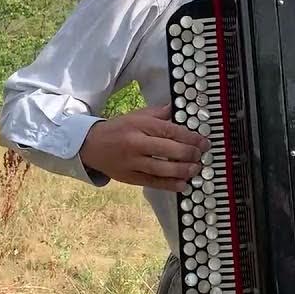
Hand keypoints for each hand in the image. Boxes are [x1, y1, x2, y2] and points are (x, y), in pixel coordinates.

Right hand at [80, 103, 210, 191]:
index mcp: (140, 125)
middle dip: (189, 154)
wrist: (91, 145)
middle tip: (201, 155)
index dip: (190, 138)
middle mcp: (136, 144)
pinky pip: (153, 182)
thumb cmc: (119, 129)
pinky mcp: (130, 178)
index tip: (203, 142)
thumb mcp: (137, 115)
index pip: (170, 131)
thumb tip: (179, 108)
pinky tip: (182, 184)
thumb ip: (159, 113)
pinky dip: (169, 185)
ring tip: (195, 169)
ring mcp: (132, 162)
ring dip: (182, 171)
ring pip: (162, 169)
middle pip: (168, 150)